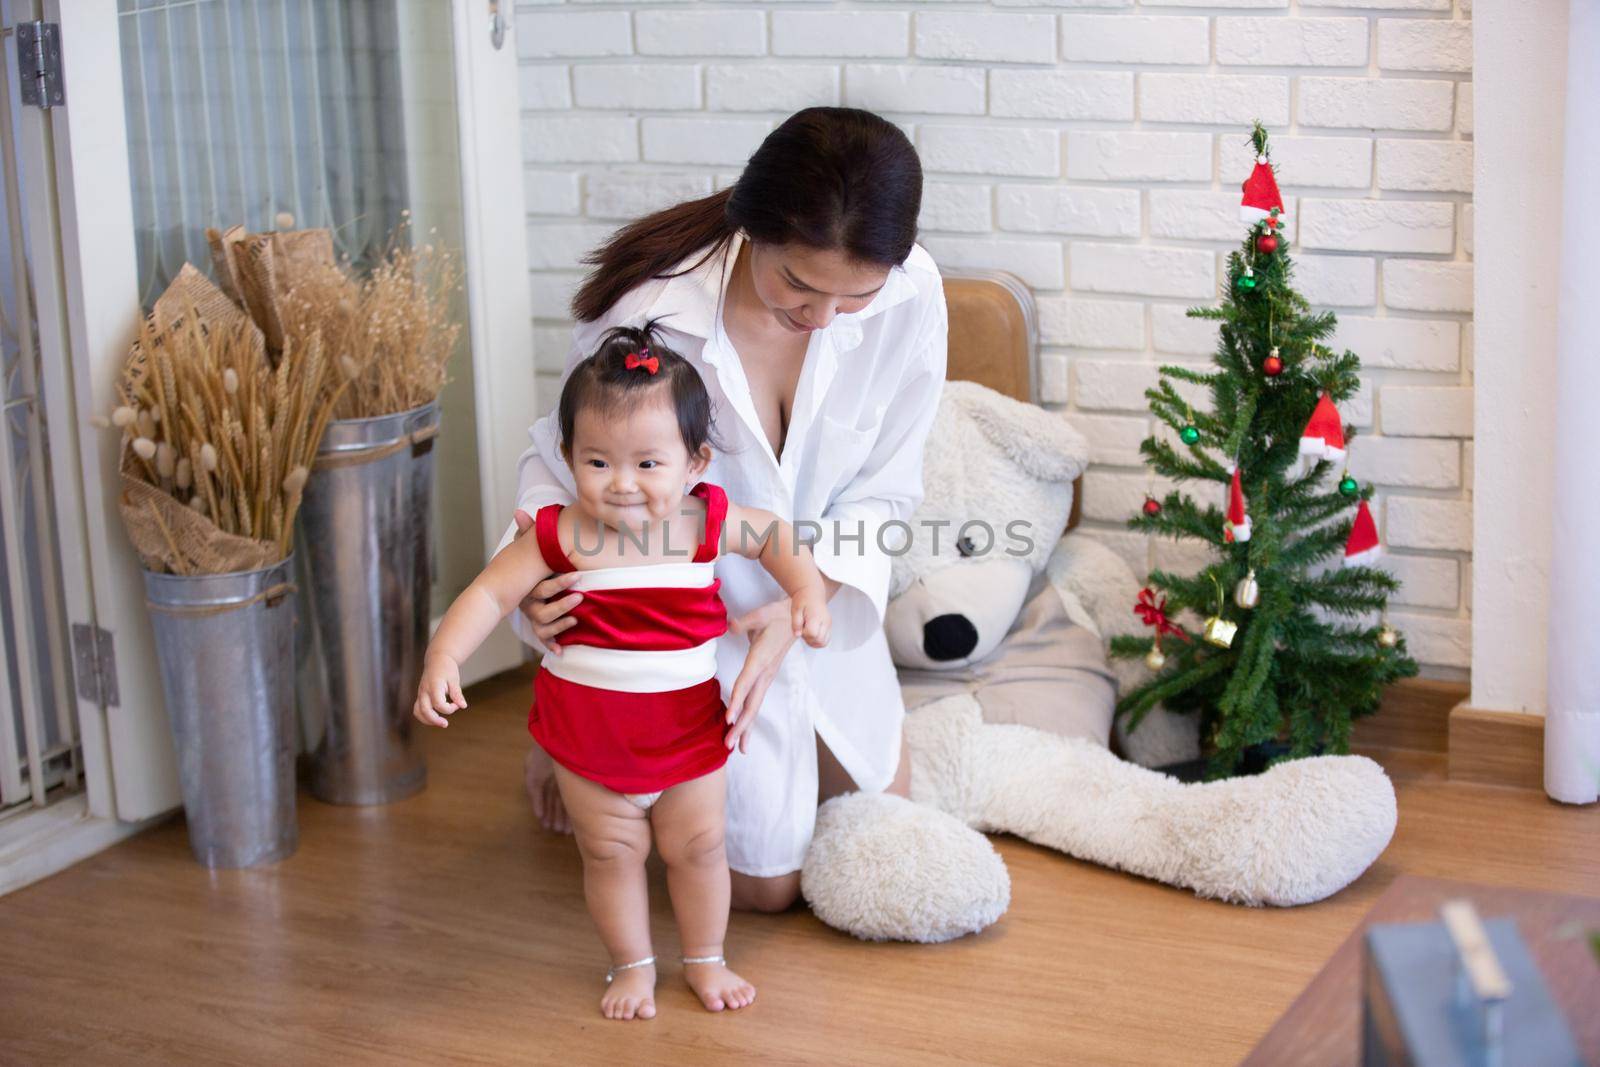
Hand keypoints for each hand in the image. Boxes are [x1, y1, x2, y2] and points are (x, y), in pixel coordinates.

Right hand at [414, 652, 466, 727]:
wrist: (436, 660)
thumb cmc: (447, 669)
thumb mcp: (454, 679)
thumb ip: (457, 694)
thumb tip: (463, 706)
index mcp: (434, 685)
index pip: (438, 704)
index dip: (449, 708)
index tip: (457, 704)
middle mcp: (424, 691)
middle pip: (424, 710)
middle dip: (434, 720)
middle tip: (445, 724)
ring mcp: (420, 694)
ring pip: (418, 712)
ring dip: (427, 720)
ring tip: (440, 723)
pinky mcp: (420, 696)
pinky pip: (418, 710)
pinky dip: (425, 716)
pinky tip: (436, 718)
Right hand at [511, 508, 582, 652]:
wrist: (506, 587)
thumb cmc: (527, 564)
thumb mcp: (527, 548)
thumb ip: (527, 532)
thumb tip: (519, 511)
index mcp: (528, 585)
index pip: (541, 587)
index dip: (559, 583)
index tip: (579, 574)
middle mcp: (528, 603)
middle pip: (542, 609)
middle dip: (563, 603)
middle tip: (582, 596)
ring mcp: (532, 616)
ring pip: (543, 625)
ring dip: (561, 624)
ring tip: (578, 618)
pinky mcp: (538, 627)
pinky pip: (543, 639)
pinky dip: (551, 646)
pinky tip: (561, 651)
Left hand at [724, 598, 798, 753]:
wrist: (798, 619)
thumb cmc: (778, 616)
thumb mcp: (761, 614)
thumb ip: (744, 622)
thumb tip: (731, 626)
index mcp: (761, 660)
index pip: (746, 683)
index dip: (736, 701)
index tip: (728, 719)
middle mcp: (764, 673)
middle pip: (751, 703)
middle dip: (740, 726)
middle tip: (729, 744)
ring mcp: (766, 677)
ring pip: (754, 707)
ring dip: (745, 727)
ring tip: (736, 747)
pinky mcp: (766, 678)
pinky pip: (756, 701)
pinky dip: (749, 717)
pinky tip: (743, 731)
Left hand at [790, 587, 830, 647]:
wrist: (812, 593)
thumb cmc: (803, 600)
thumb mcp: (795, 609)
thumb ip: (796, 623)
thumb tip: (797, 635)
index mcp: (816, 616)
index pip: (812, 634)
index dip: (804, 634)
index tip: (800, 627)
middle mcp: (825, 622)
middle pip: (819, 640)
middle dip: (809, 639)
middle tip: (803, 630)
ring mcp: (829, 625)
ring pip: (823, 643)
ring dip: (813, 642)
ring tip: (807, 632)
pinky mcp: (829, 627)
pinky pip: (825, 640)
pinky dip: (817, 641)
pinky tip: (811, 634)